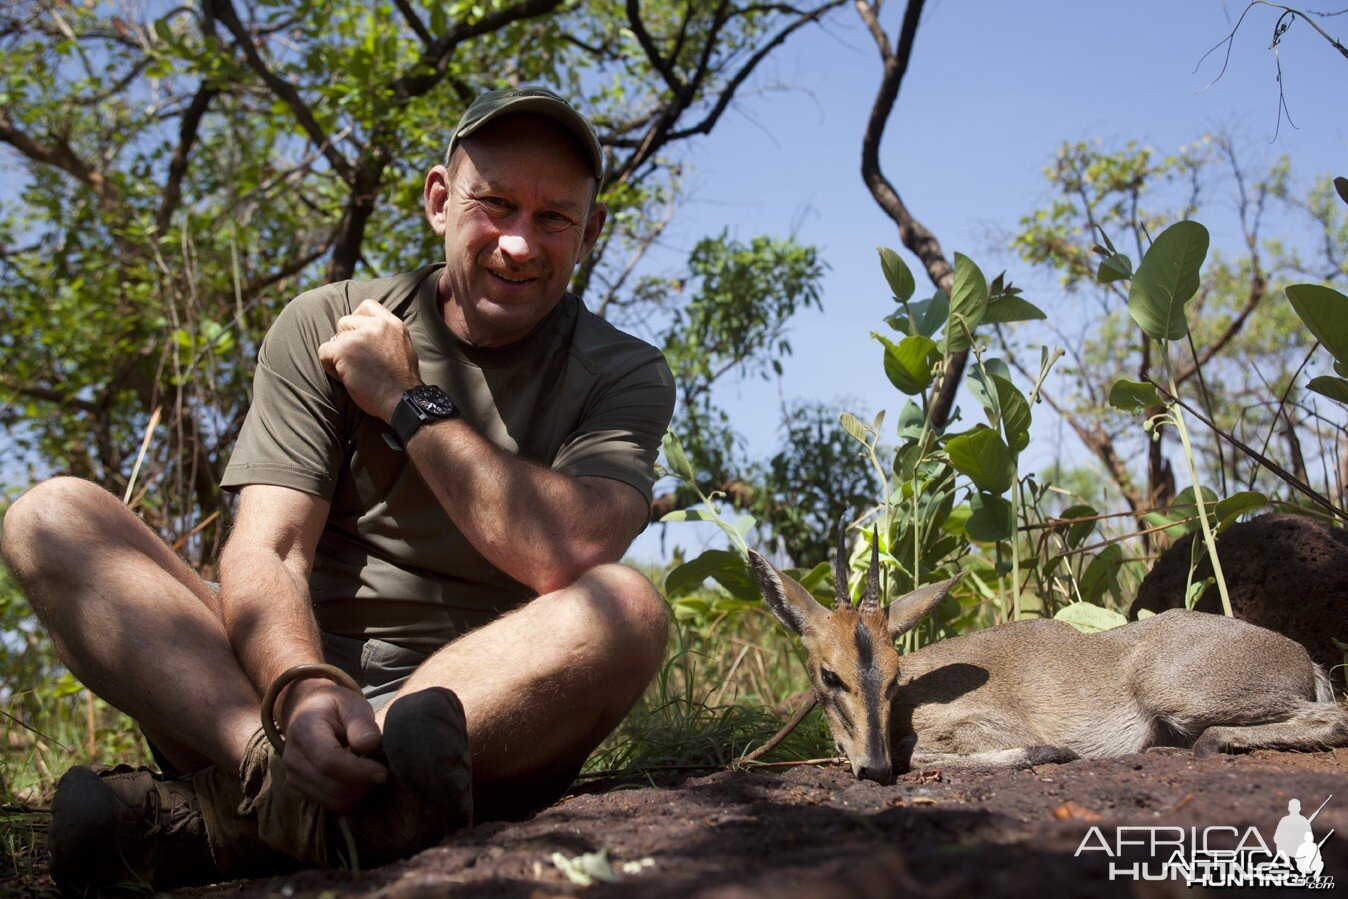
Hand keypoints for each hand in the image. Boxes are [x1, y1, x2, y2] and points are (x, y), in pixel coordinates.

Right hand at [279, 680, 388, 812]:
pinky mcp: (302, 790)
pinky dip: (351, 796)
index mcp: (304, 730)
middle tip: (382, 768)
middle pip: (332, 786)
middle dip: (364, 783)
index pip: (329, 761)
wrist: (310, 711)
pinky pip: (331, 804)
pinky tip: (359, 778)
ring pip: (333, 800)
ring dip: (359, 791)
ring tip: (370, 770)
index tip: (384, 772)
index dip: (359, 771)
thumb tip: (371, 746)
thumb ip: (362, 724)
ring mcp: (294, 777)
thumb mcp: (352, 705)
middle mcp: (293, 758)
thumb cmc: (335, 707)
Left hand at [318, 300, 420, 421]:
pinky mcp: (344, 350)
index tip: (358, 336)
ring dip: (339, 354)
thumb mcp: (403, 348)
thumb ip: (387, 335)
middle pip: (345, 322)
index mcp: (393, 324)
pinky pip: (324, 351)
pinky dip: (329, 366)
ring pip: (335, 338)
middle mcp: (376, 326)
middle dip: (346, 340)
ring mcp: (359, 337)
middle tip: (357, 361)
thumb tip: (368, 331)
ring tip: (353, 371)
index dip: (357, 319)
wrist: (403, 401)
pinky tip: (344, 377)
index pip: (366, 306)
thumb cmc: (401, 383)